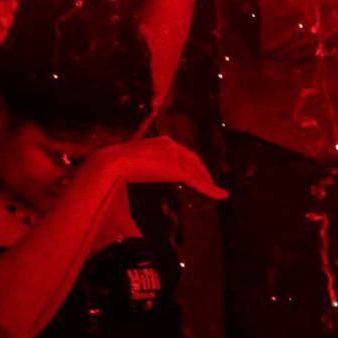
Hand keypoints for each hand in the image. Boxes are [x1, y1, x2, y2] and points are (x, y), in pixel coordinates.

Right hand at [93, 135, 225, 200]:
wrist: (115, 162)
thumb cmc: (120, 163)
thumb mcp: (138, 161)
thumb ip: (148, 163)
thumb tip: (141, 170)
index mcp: (163, 141)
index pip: (185, 154)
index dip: (195, 165)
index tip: (200, 175)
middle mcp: (171, 145)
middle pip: (194, 161)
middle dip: (203, 174)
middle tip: (212, 185)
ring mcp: (175, 156)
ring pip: (197, 173)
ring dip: (208, 184)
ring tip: (217, 192)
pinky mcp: (177, 169)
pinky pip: (197, 182)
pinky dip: (211, 190)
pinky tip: (222, 195)